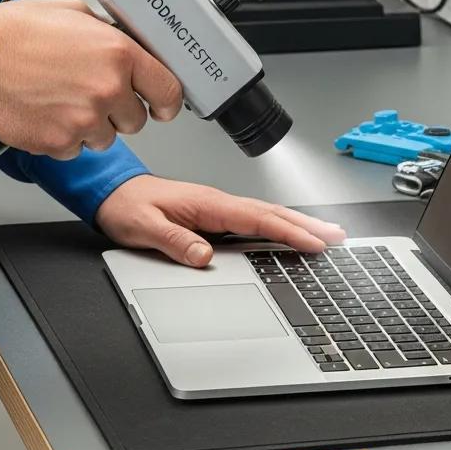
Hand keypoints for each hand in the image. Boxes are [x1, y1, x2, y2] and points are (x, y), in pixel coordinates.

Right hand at [0, 0, 182, 159]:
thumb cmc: (14, 33)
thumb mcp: (73, 12)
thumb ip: (108, 33)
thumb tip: (127, 44)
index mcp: (119, 54)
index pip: (168, 91)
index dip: (167, 102)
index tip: (163, 107)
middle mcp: (108, 88)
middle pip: (137, 120)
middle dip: (119, 111)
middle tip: (91, 94)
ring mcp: (85, 119)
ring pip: (107, 138)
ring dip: (91, 125)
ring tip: (62, 100)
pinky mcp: (61, 142)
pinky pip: (76, 149)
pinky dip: (64, 137)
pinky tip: (46, 113)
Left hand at [96, 176, 347, 266]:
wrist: (113, 192)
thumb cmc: (128, 207)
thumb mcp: (145, 228)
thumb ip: (175, 242)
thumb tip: (205, 257)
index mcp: (208, 204)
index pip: (258, 218)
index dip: (289, 231)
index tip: (314, 242)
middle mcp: (219, 203)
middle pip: (272, 213)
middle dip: (307, 225)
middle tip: (337, 236)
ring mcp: (220, 209)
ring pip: (267, 216)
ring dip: (298, 224)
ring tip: (325, 234)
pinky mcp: (216, 216)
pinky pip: (255, 221)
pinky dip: (279, 226)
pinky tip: (289, 234)